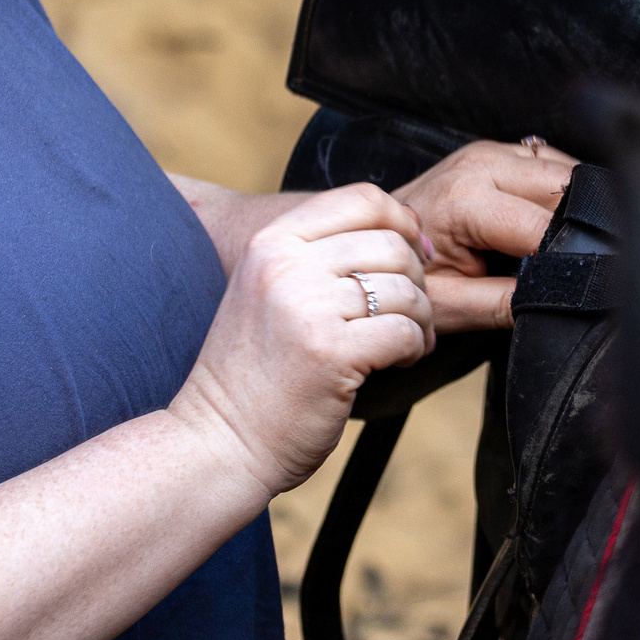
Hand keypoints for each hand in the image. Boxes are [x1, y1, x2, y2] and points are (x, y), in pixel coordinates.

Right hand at [168, 184, 436, 497]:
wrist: (218, 441)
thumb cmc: (254, 371)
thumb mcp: (269, 290)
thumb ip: (318, 256)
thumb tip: (405, 233)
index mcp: (271, 242)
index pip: (362, 198)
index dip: (403, 221)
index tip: (418, 253)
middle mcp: (286, 266)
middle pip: (391, 244)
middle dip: (418, 278)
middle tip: (413, 312)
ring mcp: (307, 309)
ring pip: (404, 289)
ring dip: (421, 318)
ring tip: (410, 340)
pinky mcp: (331, 354)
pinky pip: (405, 332)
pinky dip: (416, 348)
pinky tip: (401, 361)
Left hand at [394, 138, 578, 332]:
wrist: (376, 244)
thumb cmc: (408, 274)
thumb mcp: (452, 304)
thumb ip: (506, 303)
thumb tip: (559, 301)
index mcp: (465, 199)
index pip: (544, 227)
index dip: (567, 259)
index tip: (577, 284)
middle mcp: (481, 165)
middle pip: (562, 187)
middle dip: (579, 226)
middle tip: (581, 264)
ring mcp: (490, 152)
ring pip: (563, 168)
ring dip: (576, 204)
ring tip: (571, 244)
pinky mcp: (498, 151)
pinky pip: (550, 162)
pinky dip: (564, 189)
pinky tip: (559, 219)